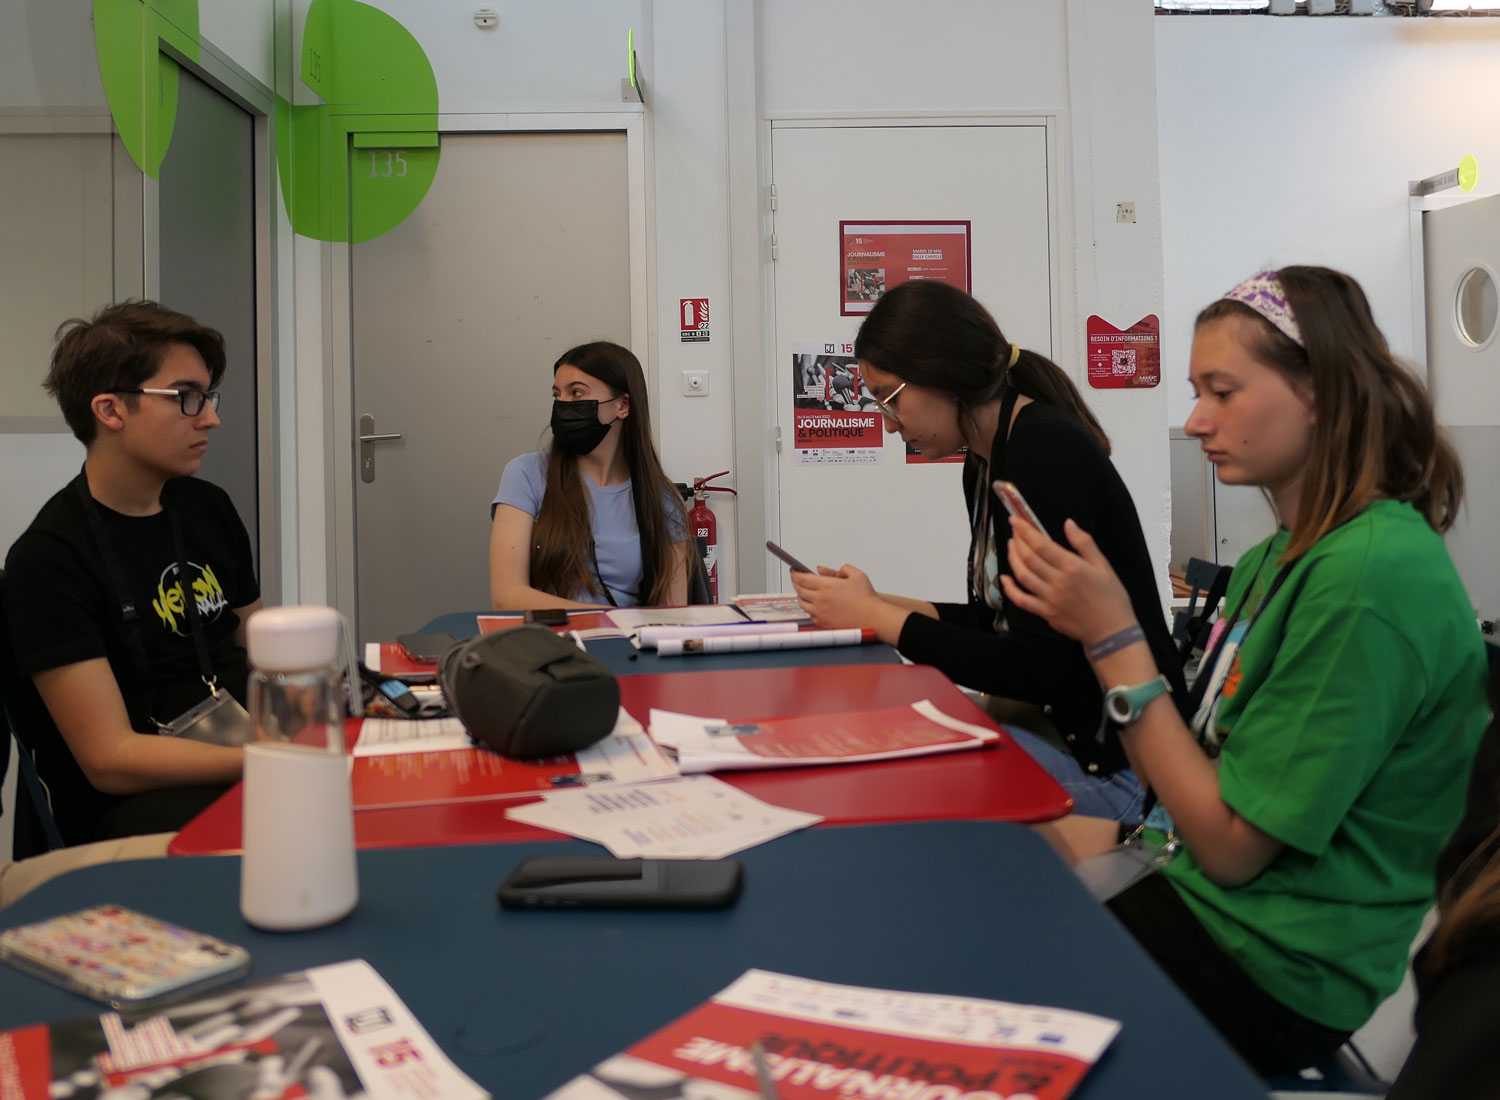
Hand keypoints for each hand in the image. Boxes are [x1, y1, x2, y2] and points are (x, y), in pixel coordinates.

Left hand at [790, 564, 880, 629]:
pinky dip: (809, 608)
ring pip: (802, 603)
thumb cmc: (866, 599)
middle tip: (797, 579)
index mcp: (826, 586)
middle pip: (799, 590)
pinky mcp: (823, 623)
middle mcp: (820, 599)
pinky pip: (810, 614)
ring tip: (804, 591)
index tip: (794, 570)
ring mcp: (820, 612)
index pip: (802, 578)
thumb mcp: (857, 575)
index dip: (795, 573)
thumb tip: (823, 570)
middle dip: (796, 582)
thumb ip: (841, 569)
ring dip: (801, 596)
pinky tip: (813, 605)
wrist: (872, 618)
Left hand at [1000, 516, 1135, 646]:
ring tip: (1011, 547)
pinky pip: (1021, 600)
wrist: (1111, 631)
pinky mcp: (1045, 613)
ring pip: (1022, 576)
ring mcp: (1049, 599)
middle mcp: (1057, 582)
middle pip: (1028, 558)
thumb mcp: (1104, 566)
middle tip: (1014, 530)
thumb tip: (1068, 523)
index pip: (1041, 545)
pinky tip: (1004, 579)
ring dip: (1013, 559)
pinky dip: (1009, 589)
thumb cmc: (1111, 597)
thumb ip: (1084, 543)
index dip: (1025, 531)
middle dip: (1017, 541)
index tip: (1016, 520)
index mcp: (1072, 567)